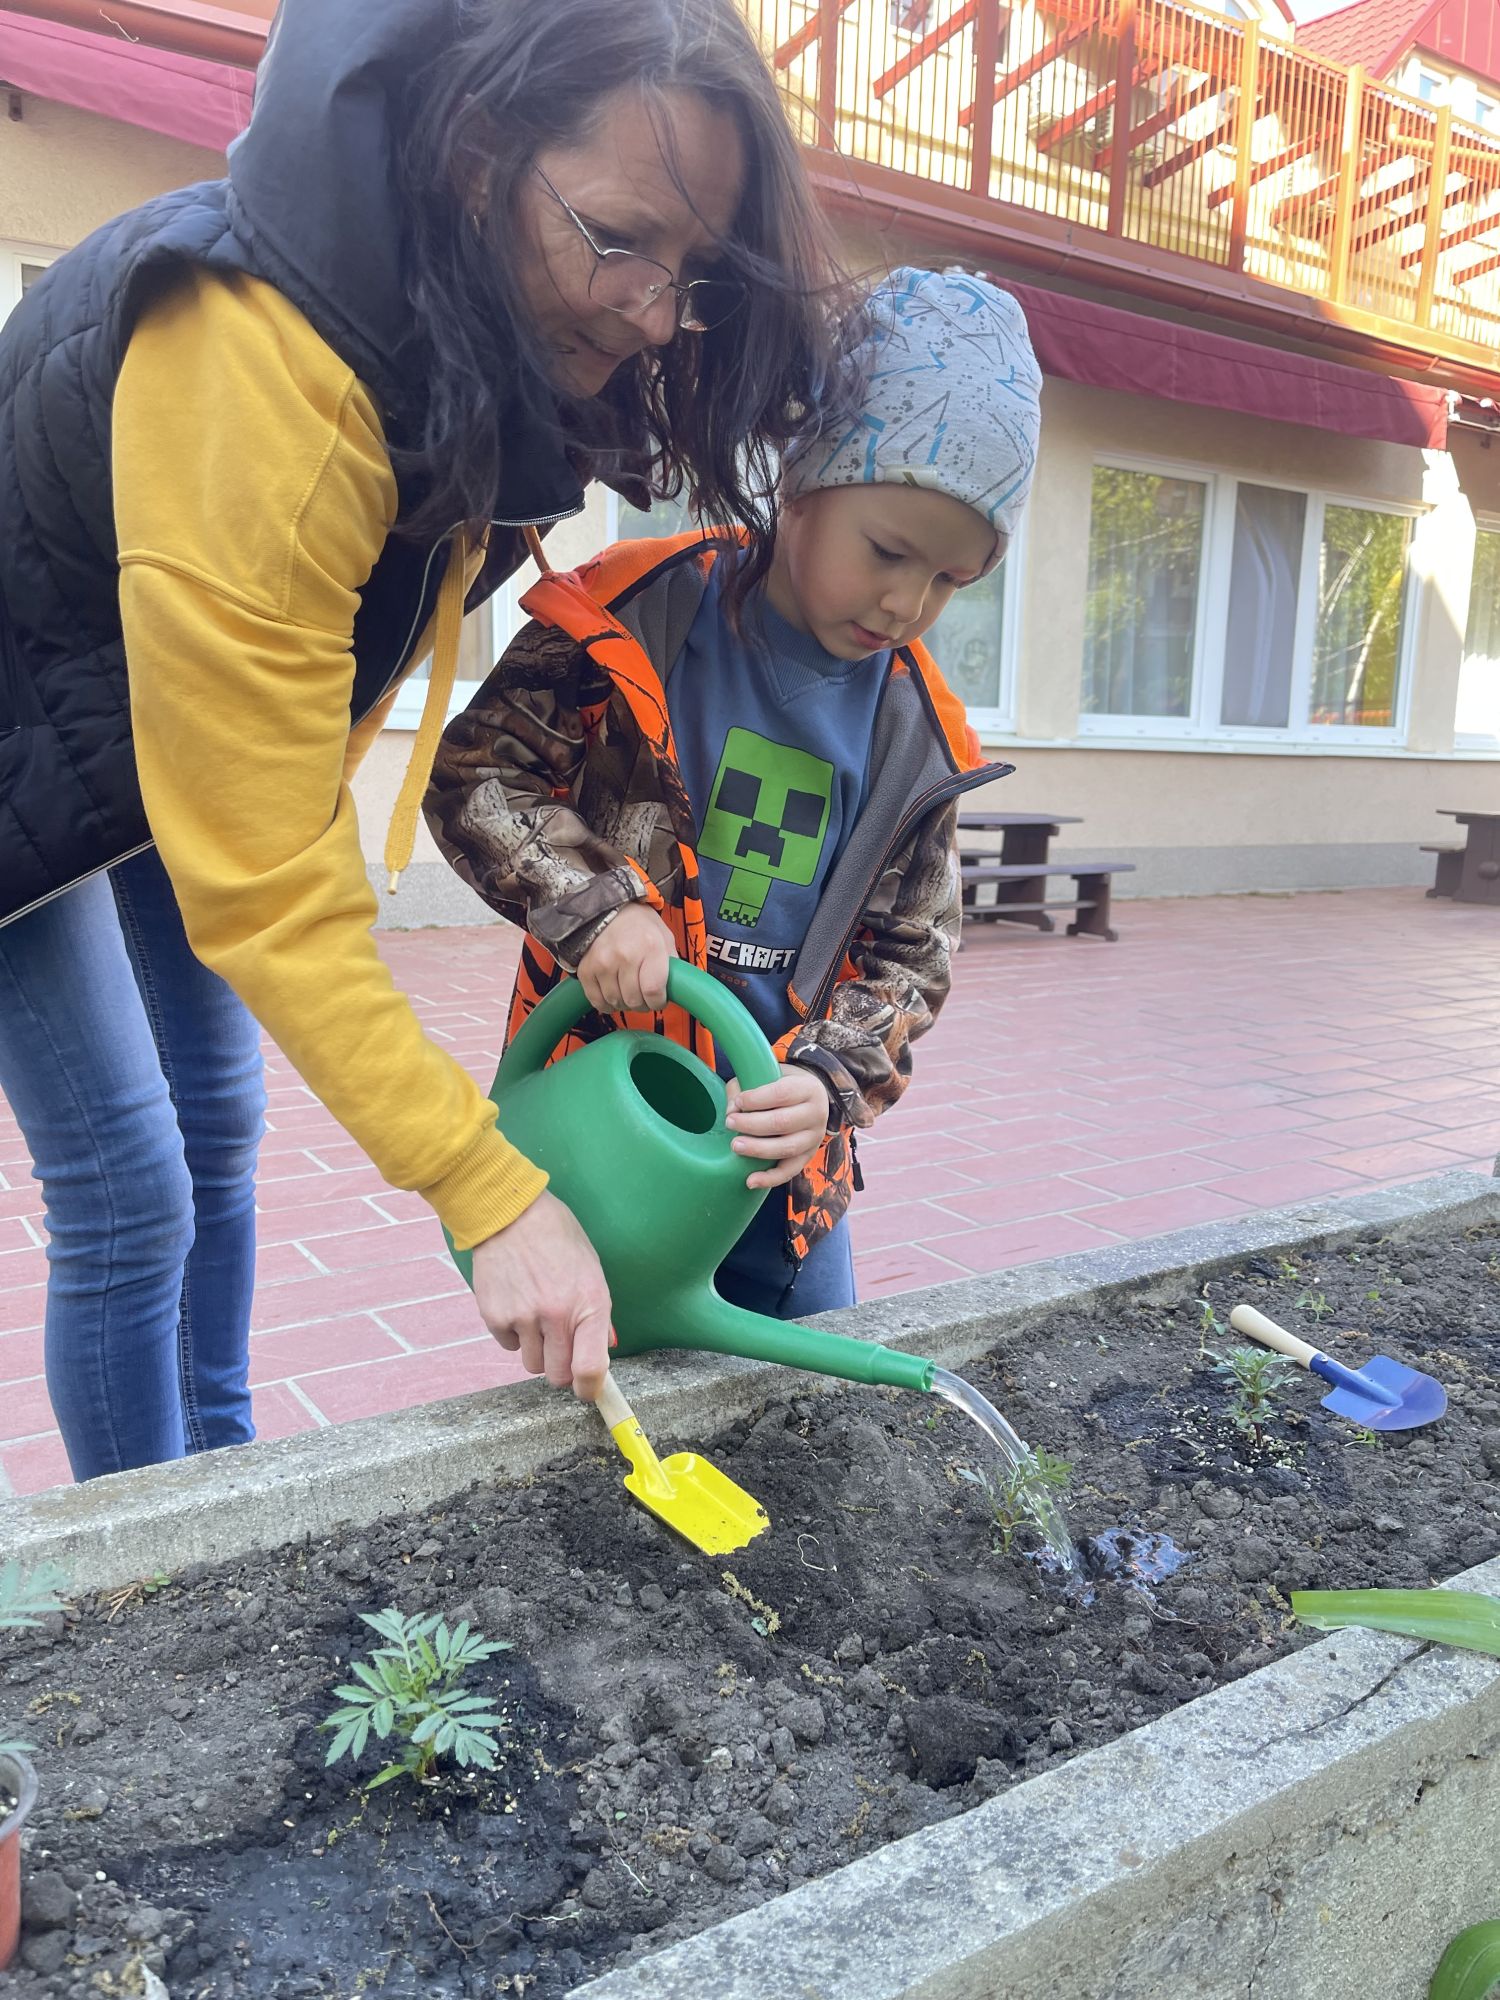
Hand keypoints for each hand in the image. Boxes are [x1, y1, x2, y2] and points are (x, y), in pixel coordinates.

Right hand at [470, 1190, 612, 1398]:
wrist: (509, 1212)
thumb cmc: (557, 1236)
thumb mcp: (590, 1268)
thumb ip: (596, 1313)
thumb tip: (602, 1348)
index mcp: (590, 1302)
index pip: (591, 1367)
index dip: (590, 1388)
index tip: (587, 1390)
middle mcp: (557, 1314)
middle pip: (558, 1375)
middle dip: (561, 1368)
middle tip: (560, 1347)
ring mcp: (523, 1317)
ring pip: (532, 1364)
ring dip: (537, 1350)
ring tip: (537, 1317)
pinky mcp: (495, 1316)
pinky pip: (508, 1345)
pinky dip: (514, 1334)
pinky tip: (517, 1303)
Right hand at [577, 903, 676, 1013]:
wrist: (606, 910)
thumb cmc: (639, 925)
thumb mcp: (664, 937)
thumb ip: (671, 964)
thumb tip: (675, 989)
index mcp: (651, 947)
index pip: (654, 991)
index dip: (658, 1002)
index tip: (658, 1000)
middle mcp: (626, 955)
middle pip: (634, 1000)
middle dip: (642, 1004)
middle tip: (643, 996)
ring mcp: (603, 963)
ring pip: (616, 1002)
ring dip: (624, 1003)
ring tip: (628, 991)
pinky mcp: (586, 970)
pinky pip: (597, 1001)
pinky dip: (606, 1003)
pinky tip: (612, 994)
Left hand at [724, 1064, 830, 1188]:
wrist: (809, 1099)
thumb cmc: (781, 1086)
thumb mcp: (767, 1076)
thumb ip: (745, 1087)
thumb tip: (731, 1110)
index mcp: (808, 1088)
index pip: (782, 1094)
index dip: (756, 1099)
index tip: (738, 1101)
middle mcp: (816, 1114)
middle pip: (783, 1122)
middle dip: (752, 1124)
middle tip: (730, 1122)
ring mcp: (814, 1138)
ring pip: (786, 1148)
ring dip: (758, 1149)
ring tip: (735, 1146)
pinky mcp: (808, 1157)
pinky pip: (790, 1171)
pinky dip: (770, 1179)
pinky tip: (750, 1181)